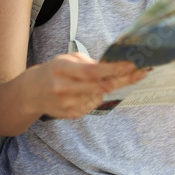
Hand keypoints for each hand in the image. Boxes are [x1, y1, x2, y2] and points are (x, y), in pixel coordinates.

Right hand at [30, 53, 144, 118]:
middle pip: (101, 85)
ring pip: (100, 96)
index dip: (113, 69)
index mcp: (62, 69)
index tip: (131, 64)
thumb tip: (112, 65)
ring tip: (119, 78)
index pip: (92, 71)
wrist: (31, 94)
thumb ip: (87, 63)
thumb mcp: (66, 60)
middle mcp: (64, 88)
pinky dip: (98, 96)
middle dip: (124, 78)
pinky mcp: (71, 115)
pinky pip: (93, 105)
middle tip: (143, 72)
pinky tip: (93, 90)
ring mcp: (67, 104)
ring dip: (111, 87)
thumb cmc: (53, 72)